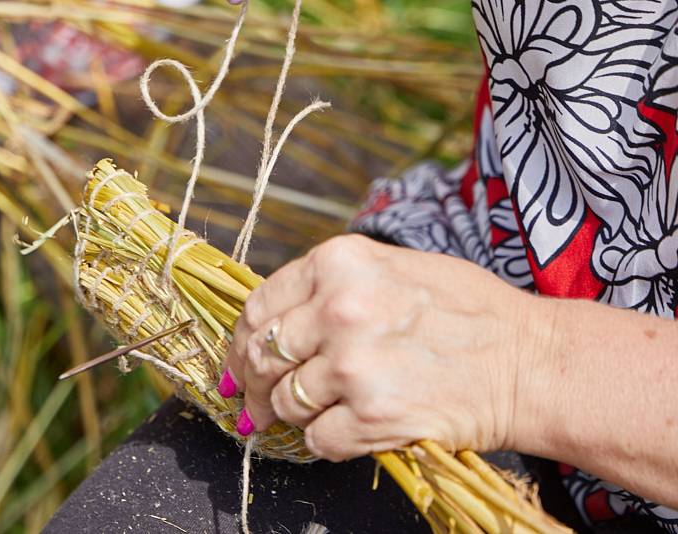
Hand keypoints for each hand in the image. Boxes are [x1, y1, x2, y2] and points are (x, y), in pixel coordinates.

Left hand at [219, 234, 551, 460]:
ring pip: (285, 402)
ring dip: (293, 413)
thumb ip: (327, 286)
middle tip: (256, 400)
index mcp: (339, 263)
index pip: (258, 307)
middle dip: (254, 383)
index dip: (240, 341)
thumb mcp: (391, 268)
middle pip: (263, 356)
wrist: (530, 360)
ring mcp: (354, 365)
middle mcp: (339, 309)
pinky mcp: (372, 416)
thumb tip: (271, 323)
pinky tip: (350, 427)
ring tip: (321, 409)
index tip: (238, 362)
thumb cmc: (465, 310)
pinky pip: (317, 440)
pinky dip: (326, 440)